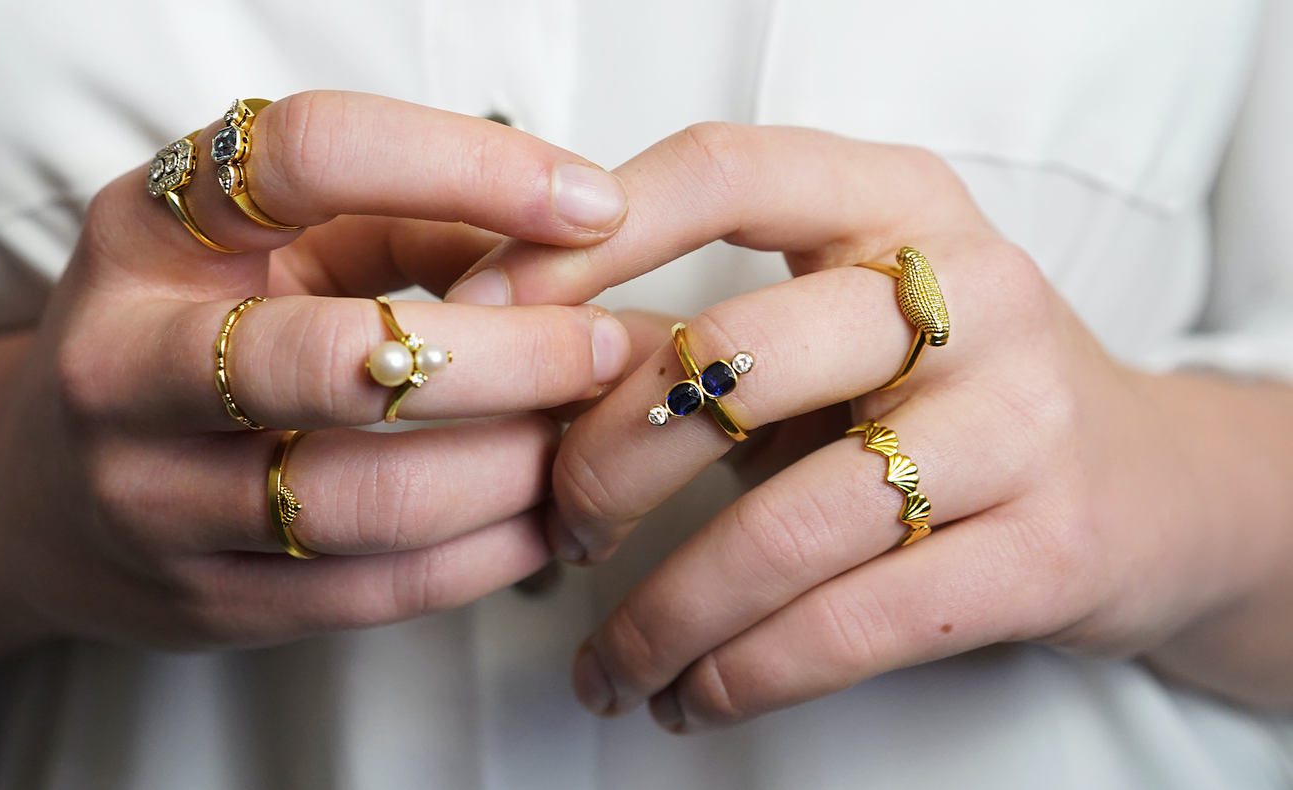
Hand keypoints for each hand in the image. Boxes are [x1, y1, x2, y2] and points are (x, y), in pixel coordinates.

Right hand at [0, 91, 636, 677]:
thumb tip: (566, 241)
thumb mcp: (269, 242)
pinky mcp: (206, 604)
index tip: (591, 201)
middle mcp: (124, 366)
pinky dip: (495, 551)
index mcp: (147, 231)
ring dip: (518, 466)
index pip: (309, 159)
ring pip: (371, 500)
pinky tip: (555, 512)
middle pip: (340, 359)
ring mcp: (153, 501)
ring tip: (592, 434)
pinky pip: (381, 592)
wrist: (46, 495)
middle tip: (608, 345)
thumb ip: (406, 222)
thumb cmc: (192, 333)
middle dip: (513, 357)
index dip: (468, 168)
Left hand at [456, 123, 1292, 728]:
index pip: (724, 171)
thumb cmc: (944, 396)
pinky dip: (743, 676)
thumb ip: (704, 336)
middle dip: (606, 462)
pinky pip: (851, 626)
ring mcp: (1021, 421)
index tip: (485, 322)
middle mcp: (973, 291)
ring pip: (786, 527)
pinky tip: (691, 698)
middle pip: (734, 360)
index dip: (583, 246)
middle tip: (562, 526)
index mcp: (900, 200)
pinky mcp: (1045, 551)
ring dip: (665, 616)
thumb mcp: (842, 328)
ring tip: (610, 665)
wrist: (1147, 487)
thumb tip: (521, 373)